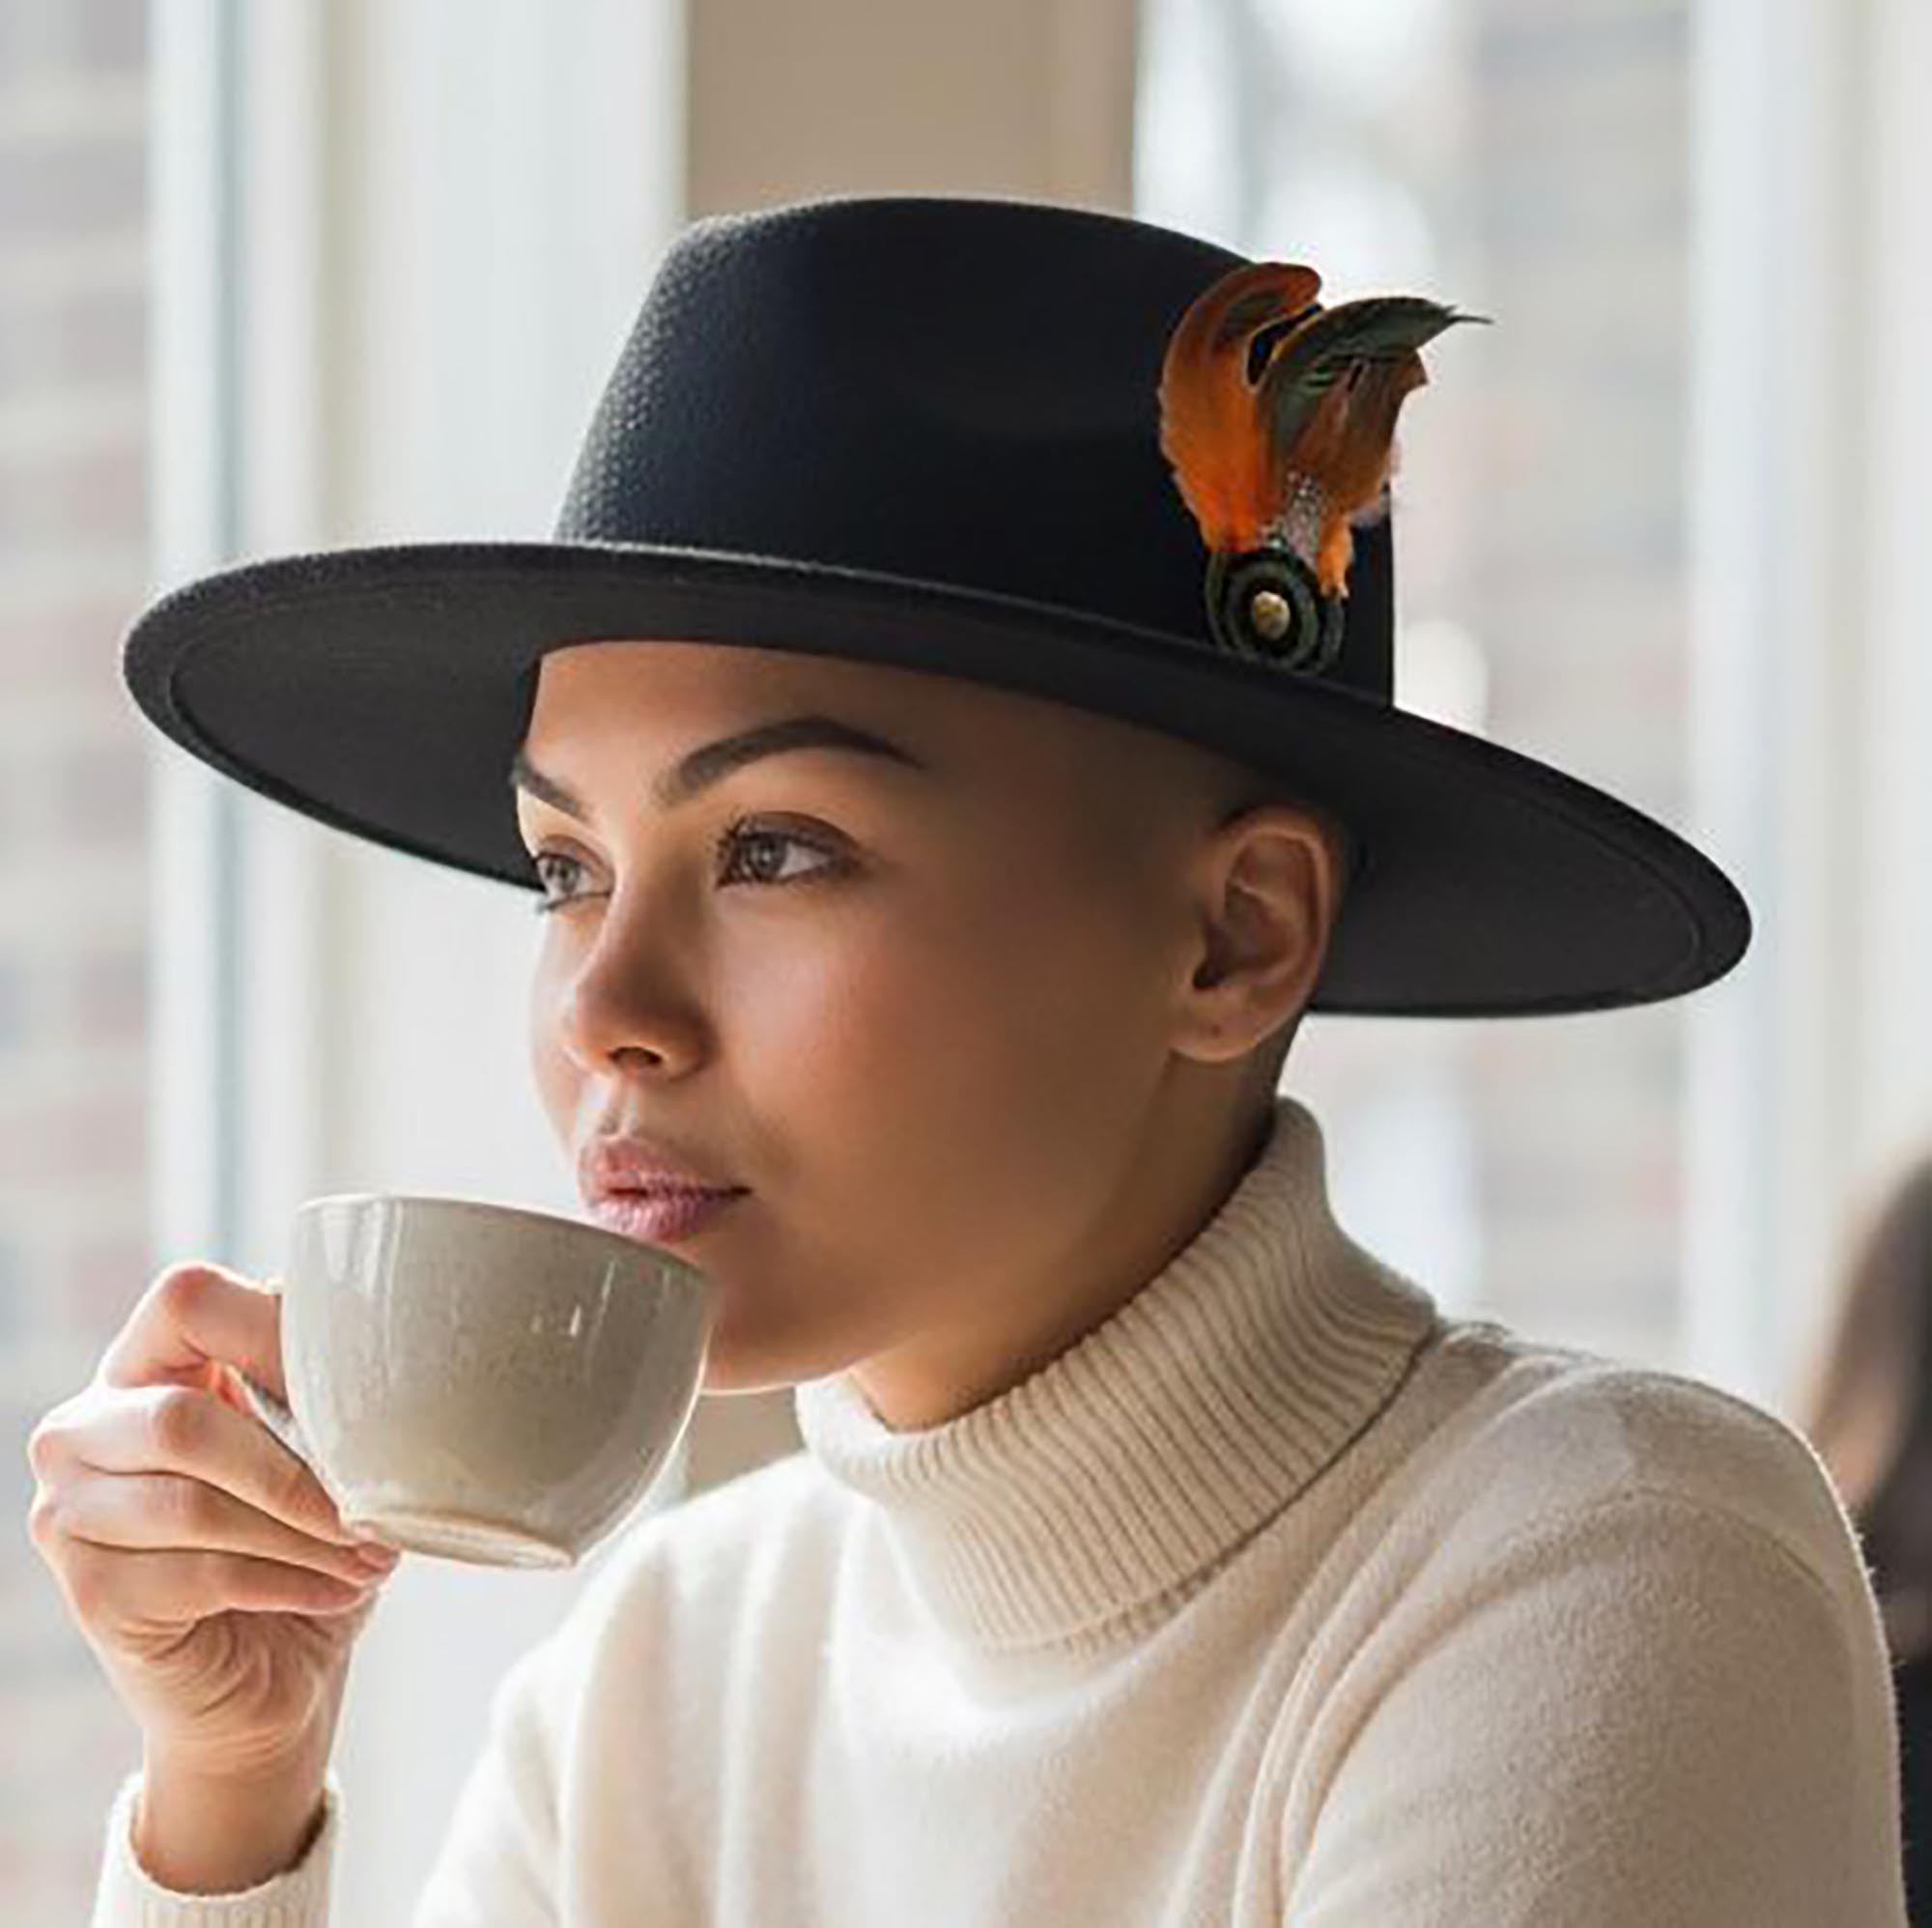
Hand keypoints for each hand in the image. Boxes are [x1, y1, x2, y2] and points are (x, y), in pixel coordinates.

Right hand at [25, 1261, 400, 1783]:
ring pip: (194, 1504)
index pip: (186, 1300)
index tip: (355, 1390)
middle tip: (372, 1513)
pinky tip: (337, 1590)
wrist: (273, 1676)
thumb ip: (324, 1386)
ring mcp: (69, 1511)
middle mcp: (86, 1428)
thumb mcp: (324, 1444)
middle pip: (182, 1419)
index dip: (271, 1333)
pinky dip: (290, 1582)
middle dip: (296, 1471)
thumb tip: (381, 1359)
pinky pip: (198, 1574)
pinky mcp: (89, 1592)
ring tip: (370, 1556)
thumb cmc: (306, 1538)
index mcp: (147, 1364)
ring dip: (303, 1536)